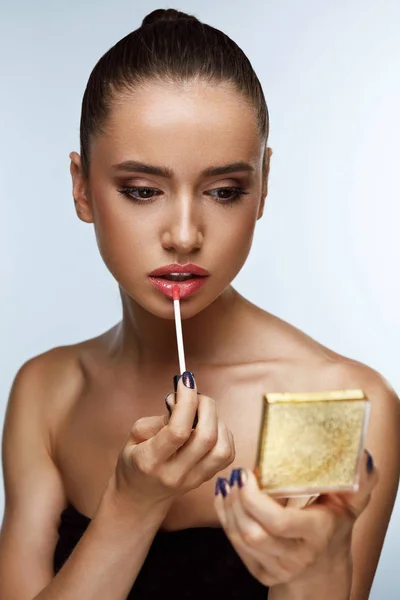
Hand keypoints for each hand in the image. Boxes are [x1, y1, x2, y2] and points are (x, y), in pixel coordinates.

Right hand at [111, 371, 234, 511]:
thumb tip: (181, 401)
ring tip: (202, 413)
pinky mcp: (206, 479)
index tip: (186, 380)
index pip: (178, 430)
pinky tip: (210, 427)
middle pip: (206, 437)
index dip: (186, 401)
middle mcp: (175, 473)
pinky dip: (224, 434)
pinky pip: (227, 454)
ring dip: (217, 421)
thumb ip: (157, 419)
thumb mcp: (134, 438)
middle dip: (205, 406)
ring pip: (222, 448)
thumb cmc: (135, 461)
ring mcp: (194, 480)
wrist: (140, 497)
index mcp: (151, 461)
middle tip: (195, 394)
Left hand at [214, 450, 377, 587]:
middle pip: (254, 533)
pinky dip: (226, 518)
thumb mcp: (351, 504)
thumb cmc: (333, 525)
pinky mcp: (260, 572)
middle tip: (237, 475)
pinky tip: (226, 497)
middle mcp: (296, 556)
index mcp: (316, 534)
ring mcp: (277, 567)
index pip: (280, 523)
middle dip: (238, 501)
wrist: (324, 565)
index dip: (255, 498)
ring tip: (228, 482)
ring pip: (240, 538)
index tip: (249, 473)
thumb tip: (362, 458)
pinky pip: (234, 545)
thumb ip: (359, 482)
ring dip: (229, 507)